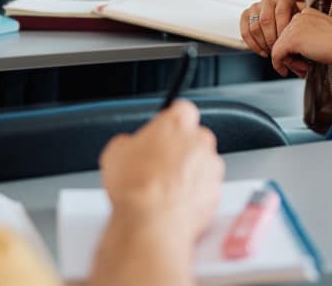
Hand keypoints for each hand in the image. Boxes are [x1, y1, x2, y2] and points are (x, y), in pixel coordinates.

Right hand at [99, 100, 223, 244]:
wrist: (151, 222)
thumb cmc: (136, 186)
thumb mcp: (115, 153)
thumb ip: (128, 143)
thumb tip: (127, 148)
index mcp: (177, 123)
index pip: (181, 109)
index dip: (170, 122)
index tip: (162, 132)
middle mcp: (200, 141)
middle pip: (194, 138)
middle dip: (180, 149)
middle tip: (159, 165)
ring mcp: (212, 167)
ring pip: (202, 165)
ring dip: (189, 173)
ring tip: (164, 190)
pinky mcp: (216, 193)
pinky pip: (206, 189)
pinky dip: (194, 195)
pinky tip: (173, 204)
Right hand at [240, 0, 298, 57]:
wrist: (285, 19)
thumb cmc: (295, 24)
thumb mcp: (300, 23)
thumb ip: (299, 30)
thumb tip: (297, 44)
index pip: (280, 13)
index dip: (282, 31)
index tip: (286, 44)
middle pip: (265, 20)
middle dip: (271, 39)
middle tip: (277, 51)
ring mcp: (255, 6)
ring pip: (254, 27)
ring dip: (262, 43)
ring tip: (271, 52)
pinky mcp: (245, 14)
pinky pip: (245, 31)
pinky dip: (253, 45)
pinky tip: (262, 52)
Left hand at [270, 7, 331, 76]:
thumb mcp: (321, 37)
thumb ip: (307, 41)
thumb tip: (293, 54)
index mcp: (306, 14)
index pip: (290, 34)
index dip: (294, 51)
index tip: (304, 62)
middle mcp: (298, 17)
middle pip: (282, 41)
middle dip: (291, 58)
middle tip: (303, 69)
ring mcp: (294, 26)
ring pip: (278, 48)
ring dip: (290, 63)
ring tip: (304, 70)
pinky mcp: (293, 39)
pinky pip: (276, 55)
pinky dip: (281, 66)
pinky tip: (292, 72)